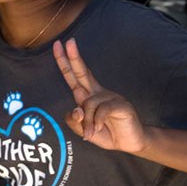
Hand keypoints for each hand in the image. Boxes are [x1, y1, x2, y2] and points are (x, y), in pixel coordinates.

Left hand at [54, 38, 146, 153]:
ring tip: (91, 131)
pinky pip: (101, 110)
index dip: (65, 62)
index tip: (58, 45)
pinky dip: (96, 122)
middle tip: (68, 42)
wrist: (129, 143)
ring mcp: (110, 97)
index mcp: (87, 95)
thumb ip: (74, 121)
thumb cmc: (105, 133)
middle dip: (73, 57)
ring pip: (88, 103)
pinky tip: (98, 128)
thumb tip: (77, 110)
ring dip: (87, 121)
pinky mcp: (120, 104)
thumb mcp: (83, 130)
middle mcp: (97, 92)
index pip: (73, 76)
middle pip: (82, 73)